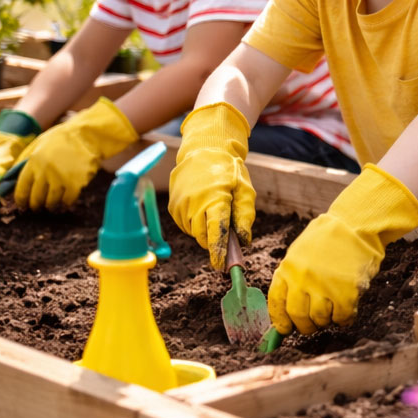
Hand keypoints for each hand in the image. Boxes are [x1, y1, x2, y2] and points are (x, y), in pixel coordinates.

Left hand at [12, 99, 137, 210]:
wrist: (87, 135)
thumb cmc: (61, 138)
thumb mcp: (37, 144)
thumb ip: (23, 160)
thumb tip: (10, 176)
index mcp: (33, 163)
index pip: (22, 189)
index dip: (21, 200)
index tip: (23, 205)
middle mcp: (45, 172)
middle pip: (36, 198)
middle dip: (36, 205)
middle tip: (38, 207)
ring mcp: (61, 179)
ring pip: (51, 202)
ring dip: (51, 206)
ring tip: (52, 205)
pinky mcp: (76, 184)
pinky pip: (68, 200)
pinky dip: (65, 203)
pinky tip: (65, 202)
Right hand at [168, 102, 255, 270]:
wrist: (204, 150)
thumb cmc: (229, 171)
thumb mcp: (244, 190)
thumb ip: (245, 216)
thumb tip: (244, 242)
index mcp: (215, 199)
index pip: (216, 232)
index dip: (218, 252)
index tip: (221, 267)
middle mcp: (193, 204)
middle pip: (203, 236)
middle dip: (214, 241)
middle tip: (225, 238)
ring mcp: (180, 205)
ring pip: (193, 232)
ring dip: (204, 231)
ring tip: (214, 212)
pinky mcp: (172, 206)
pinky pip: (184, 225)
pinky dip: (194, 224)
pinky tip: (202, 210)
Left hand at [268, 164, 417, 335]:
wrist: (358, 225)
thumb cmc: (328, 239)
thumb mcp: (300, 253)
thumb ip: (292, 278)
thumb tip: (286, 312)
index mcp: (288, 269)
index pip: (276, 304)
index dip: (280, 321)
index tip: (285, 329)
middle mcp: (302, 279)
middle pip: (298, 316)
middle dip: (305, 326)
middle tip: (313, 324)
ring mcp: (324, 287)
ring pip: (320, 320)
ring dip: (326, 320)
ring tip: (333, 309)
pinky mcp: (347, 293)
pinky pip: (342, 318)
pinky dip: (344, 319)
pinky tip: (347, 309)